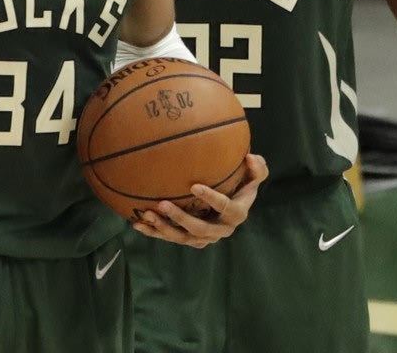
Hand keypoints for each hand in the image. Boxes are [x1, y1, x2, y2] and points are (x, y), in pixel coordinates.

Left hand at [132, 154, 268, 247]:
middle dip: (180, 219)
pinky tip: (138, 223)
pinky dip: (155, 232)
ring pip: (182, 237)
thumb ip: (258, 168)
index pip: (224, 207)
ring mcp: (205, 238)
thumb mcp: (255, 176)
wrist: (234, 204)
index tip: (194, 185)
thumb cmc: (243, 184)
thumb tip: (249, 156)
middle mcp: (221, 230)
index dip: (211, 198)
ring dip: (164, 228)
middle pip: (200, 229)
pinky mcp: (191, 239)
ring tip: (147, 215)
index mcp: (237, 214)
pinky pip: (171, 238)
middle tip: (163, 204)